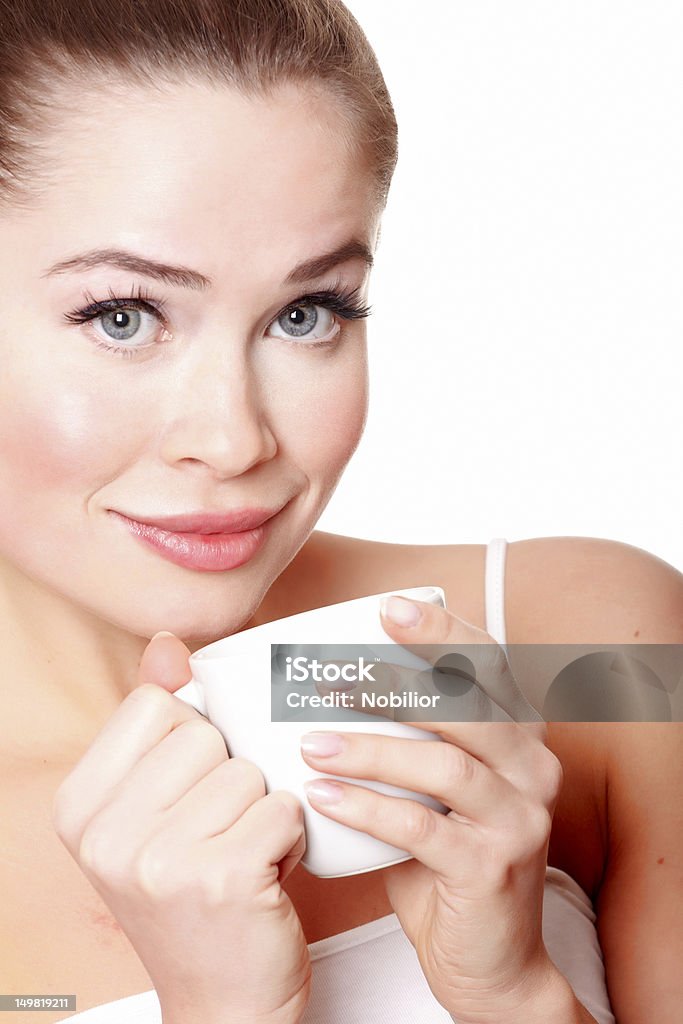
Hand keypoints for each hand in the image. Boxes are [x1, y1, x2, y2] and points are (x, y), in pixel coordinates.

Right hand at [51, 632, 310, 1023]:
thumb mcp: (152, 808)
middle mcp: (107, 834)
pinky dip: (290, 837)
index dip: (192, 739)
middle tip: (218, 833)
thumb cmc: (191, 896)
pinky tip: (266, 874)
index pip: (157, 705)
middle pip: (206, 734)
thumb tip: (167, 644)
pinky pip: (284, 806)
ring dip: (262, 809)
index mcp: (80, 806)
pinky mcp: (221, 878)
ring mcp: (160, 859)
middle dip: (231, 777)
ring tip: (242, 853)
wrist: (220, 1003)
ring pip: (250, 770)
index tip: (188, 792)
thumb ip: (156, 722)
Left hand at [300, 595, 563, 1023]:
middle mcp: (533, 767)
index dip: (442, 632)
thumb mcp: (432, 789)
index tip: (387, 608)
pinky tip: (322, 795)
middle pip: (468, 704)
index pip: (489, 664)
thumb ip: (402, 739)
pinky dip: (367, 807)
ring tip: (310, 742)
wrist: (489, 958)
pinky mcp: (493, 866)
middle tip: (329, 673)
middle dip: (396, 680)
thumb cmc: (446, 858)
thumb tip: (319, 688)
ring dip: (370, 749)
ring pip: (442, 764)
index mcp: (520, 735)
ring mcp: (520, 817)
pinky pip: (422, 827)